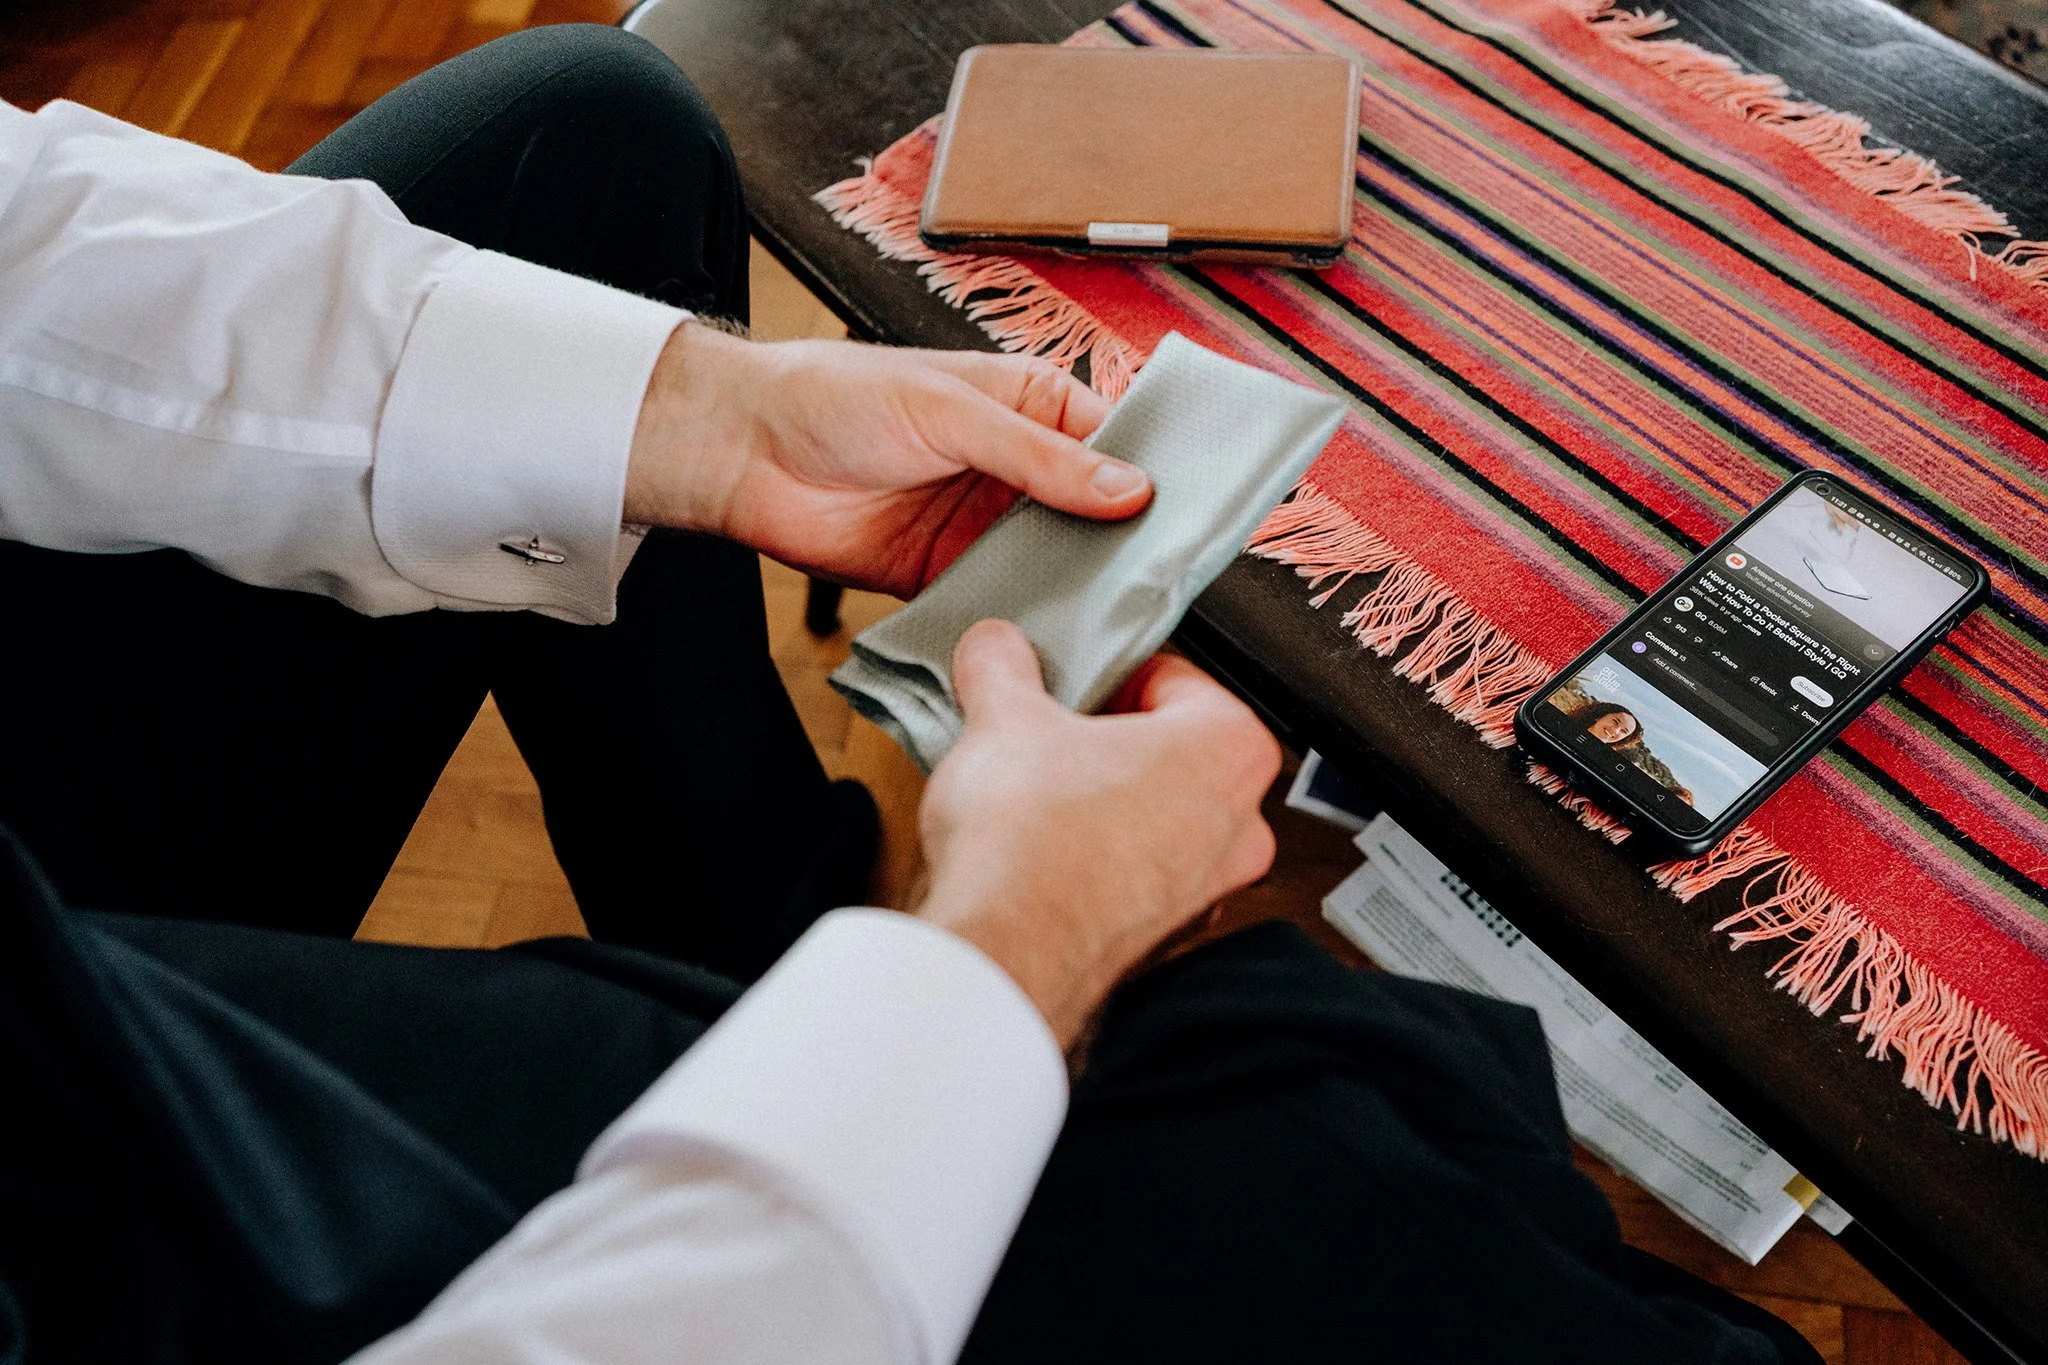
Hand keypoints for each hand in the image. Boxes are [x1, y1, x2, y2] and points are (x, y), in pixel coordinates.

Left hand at [625, 324, 1150, 596]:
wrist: (744, 452)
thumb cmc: (836, 397)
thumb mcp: (951, 412)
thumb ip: (1040, 456)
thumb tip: (1130, 490)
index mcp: (1032, 405)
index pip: (1120, 443)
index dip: (1160, 478)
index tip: (1199, 518)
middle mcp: (1018, 468)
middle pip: (1099, 515)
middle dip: (1129, 548)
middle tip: (1170, 584)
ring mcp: (985, 526)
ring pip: (1058, 566)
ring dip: (1082, 592)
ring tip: (1124, 623)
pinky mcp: (949, 576)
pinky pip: (1004, 605)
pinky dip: (1026, 625)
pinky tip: (1054, 645)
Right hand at [914, 620, 1280, 1047]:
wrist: (1004, 954)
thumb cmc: (1032, 841)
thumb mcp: (1004, 718)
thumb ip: (1003, 665)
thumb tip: (996, 647)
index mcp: (1230, 748)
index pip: (1176, 677)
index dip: (1110, 671)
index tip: (1073, 679)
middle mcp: (1240, 824)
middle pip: (1174, 750)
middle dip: (1110, 739)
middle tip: (1049, 733)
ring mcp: (1209, 890)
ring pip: (1159, 816)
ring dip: (1106, 800)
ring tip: (1037, 792)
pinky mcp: (1166, 938)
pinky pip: (1137, 875)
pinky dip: (1099, 860)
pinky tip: (1042, 853)